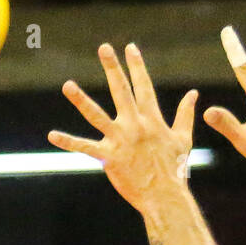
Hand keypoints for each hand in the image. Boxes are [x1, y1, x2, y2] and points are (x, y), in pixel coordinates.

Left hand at [48, 43, 197, 215]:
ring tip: (67, 84)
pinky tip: (52, 135)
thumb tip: (194, 94)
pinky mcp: (109, 157)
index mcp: (152, 120)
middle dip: (113, 68)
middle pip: (122, 91)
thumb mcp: (183, 138)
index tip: (130, 48)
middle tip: (104, 48)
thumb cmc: (175, 169)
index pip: (143, 86)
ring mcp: (121, 140)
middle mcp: (135, 125)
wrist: (166, 196)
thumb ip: (185, 114)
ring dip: (81, 99)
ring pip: (97, 115)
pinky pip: (84, 147)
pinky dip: (68, 142)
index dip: (137, 66)